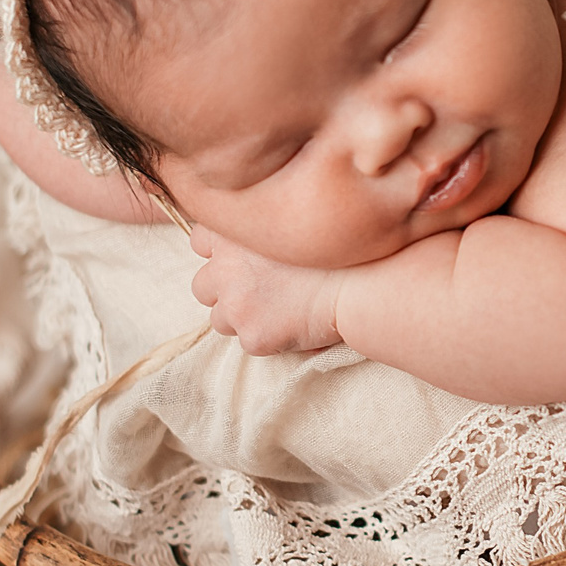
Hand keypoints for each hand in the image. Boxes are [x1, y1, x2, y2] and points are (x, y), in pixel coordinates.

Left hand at [190, 228, 343, 354]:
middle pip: (202, 286)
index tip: (244, 260)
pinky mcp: (253, 335)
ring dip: (243, 318)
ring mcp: (236, 303)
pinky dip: (269, 339)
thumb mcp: (291, 223)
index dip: (221, 253)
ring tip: (280, 313)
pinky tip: (296, 327)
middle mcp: (225, 266)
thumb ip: (262, 232)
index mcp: (233, 232)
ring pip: (220, 319)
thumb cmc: (341, 248)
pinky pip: (250, 342)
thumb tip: (251, 254)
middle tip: (260, 293)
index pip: (199, 242)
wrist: (365, 280)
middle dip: (226, 291)